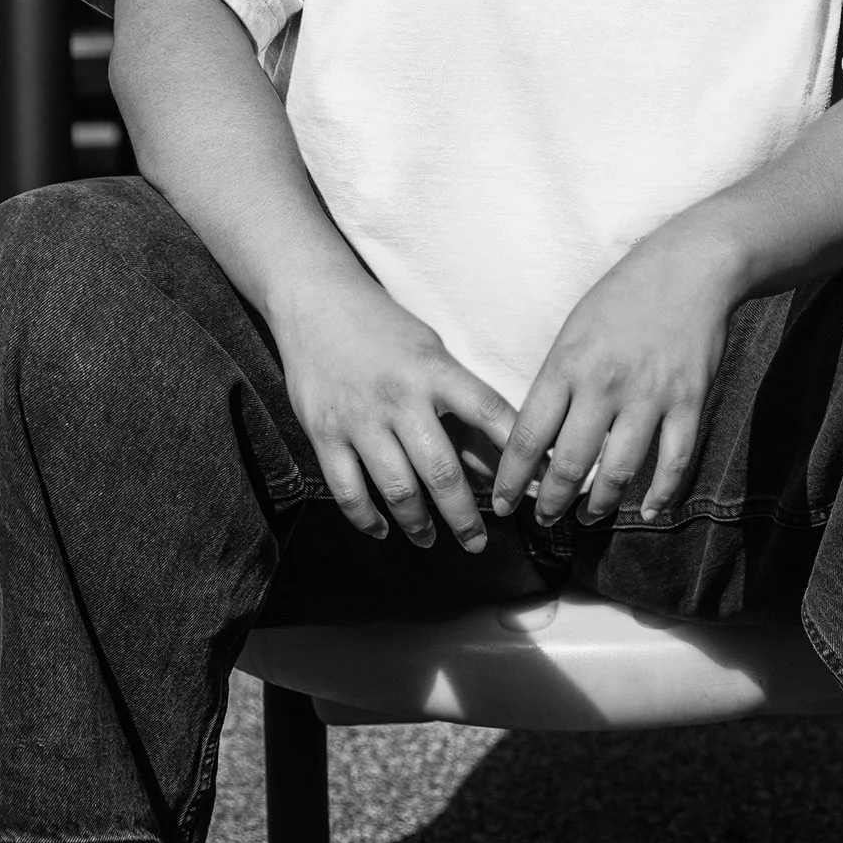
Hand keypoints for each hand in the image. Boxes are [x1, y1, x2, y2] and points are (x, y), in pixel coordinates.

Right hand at [271, 257, 515, 553]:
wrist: (314, 299)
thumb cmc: (385, 329)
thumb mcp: (433, 354)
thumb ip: (461, 406)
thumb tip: (495, 463)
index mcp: (435, 372)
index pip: (488, 414)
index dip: (515, 455)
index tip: (528, 490)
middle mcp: (400, 397)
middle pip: (441, 472)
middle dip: (464, 516)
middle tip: (479, 543)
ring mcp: (359, 418)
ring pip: (397, 489)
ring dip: (418, 524)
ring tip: (432, 540)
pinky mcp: (323, 433)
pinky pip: (348, 490)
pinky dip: (367, 518)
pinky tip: (383, 529)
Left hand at [492, 218, 738, 528]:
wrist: (690, 268)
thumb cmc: (623, 296)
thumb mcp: (573, 329)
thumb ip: (557, 380)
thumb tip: (540, 435)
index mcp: (567, 365)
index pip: (528, 436)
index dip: (511, 479)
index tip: (501, 503)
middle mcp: (604, 385)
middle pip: (569, 464)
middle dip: (550, 502)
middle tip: (543, 520)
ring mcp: (649, 396)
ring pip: (618, 472)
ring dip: (598, 505)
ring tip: (587, 517)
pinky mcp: (689, 402)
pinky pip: (673, 461)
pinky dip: (660, 494)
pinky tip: (648, 512)